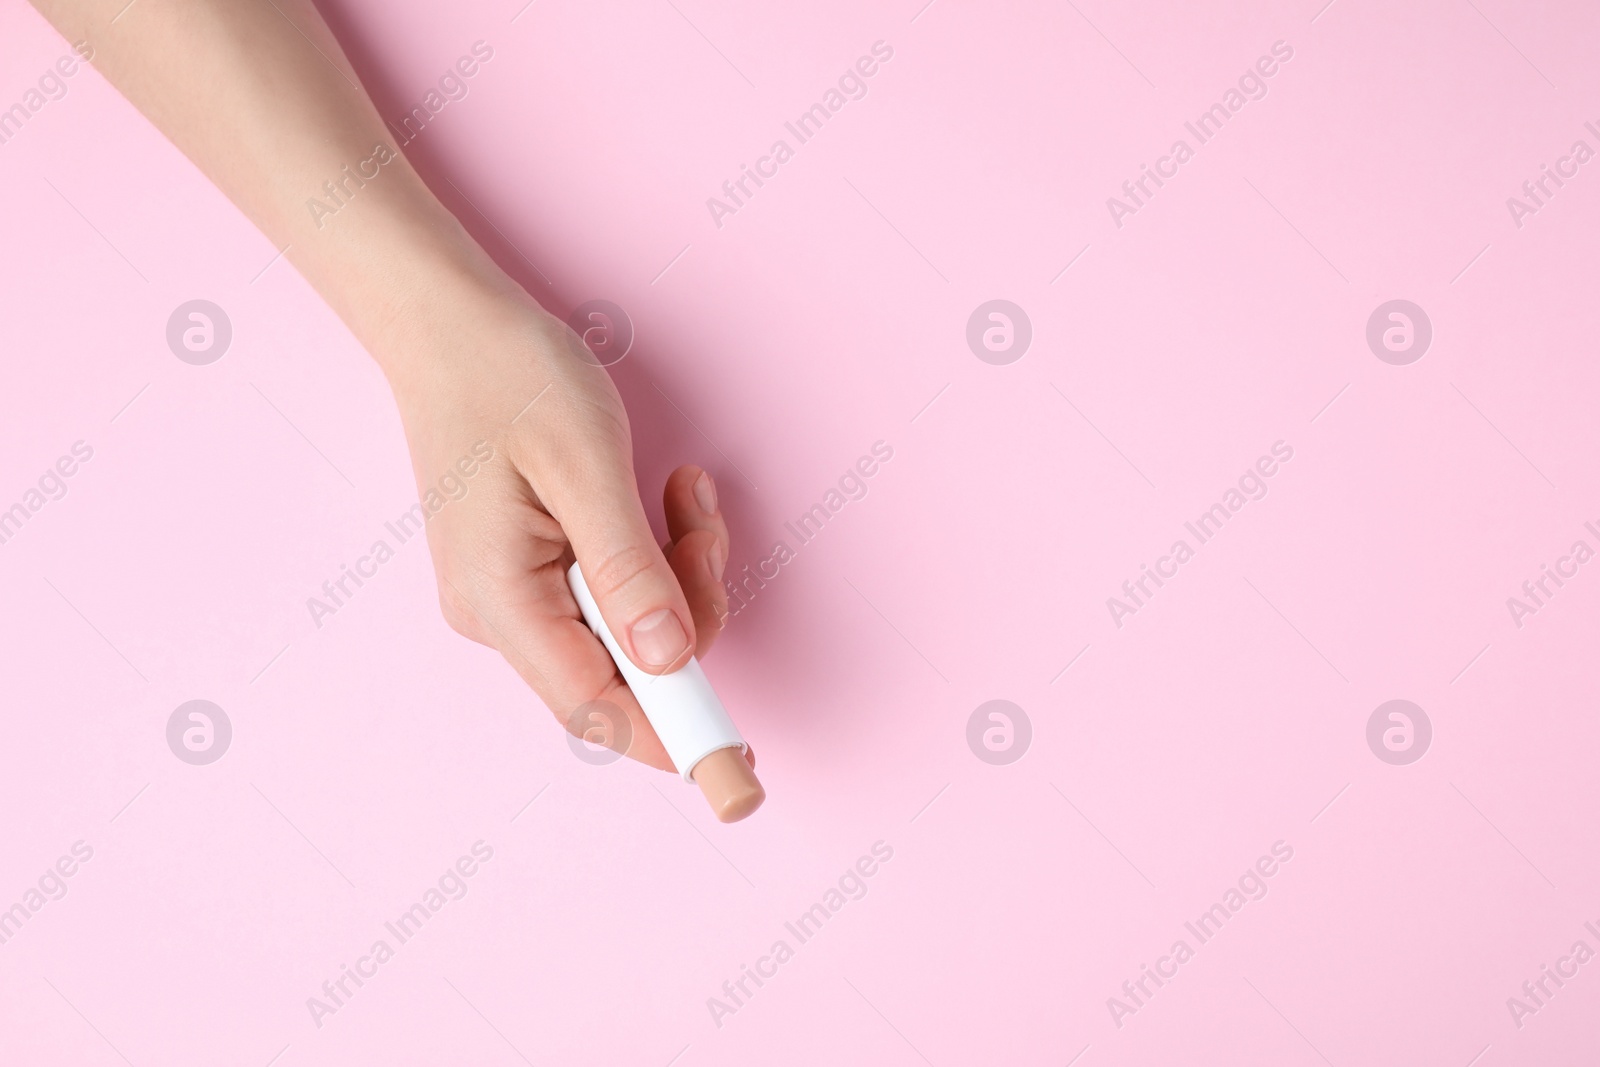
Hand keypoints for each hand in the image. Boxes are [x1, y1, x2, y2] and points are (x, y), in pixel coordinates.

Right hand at [382, 287, 736, 770]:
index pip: (598, 708)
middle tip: (699, 520)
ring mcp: (514, 600)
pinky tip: (662, 496)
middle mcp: (501, 617)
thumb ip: (629, 570)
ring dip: (677, 574)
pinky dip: (654, 560)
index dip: (676, 744)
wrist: (450, 326)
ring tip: (681, 492)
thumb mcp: (586, 466)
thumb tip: (670, 662)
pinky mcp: (533, 575)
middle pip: (625, 673)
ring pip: (630, 635)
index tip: (742, 780)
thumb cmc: (512, 378)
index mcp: (502, 601)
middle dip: (689, 612)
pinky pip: (615, 599)